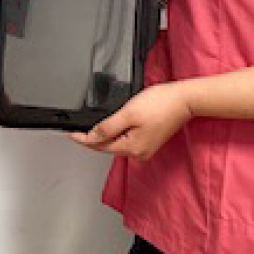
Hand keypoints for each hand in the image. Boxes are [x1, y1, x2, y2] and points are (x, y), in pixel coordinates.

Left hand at [65, 81, 193, 159]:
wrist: (185, 99)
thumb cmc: (160, 104)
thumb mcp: (129, 113)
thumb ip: (108, 127)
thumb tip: (91, 137)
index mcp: (131, 148)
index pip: (98, 145)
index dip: (81, 138)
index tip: (68, 133)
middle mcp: (138, 153)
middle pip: (107, 146)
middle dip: (91, 138)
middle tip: (75, 130)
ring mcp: (145, 148)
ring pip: (117, 143)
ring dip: (105, 135)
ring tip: (91, 127)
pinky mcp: (151, 140)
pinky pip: (128, 139)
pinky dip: (118, 133)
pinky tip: (114, 125)